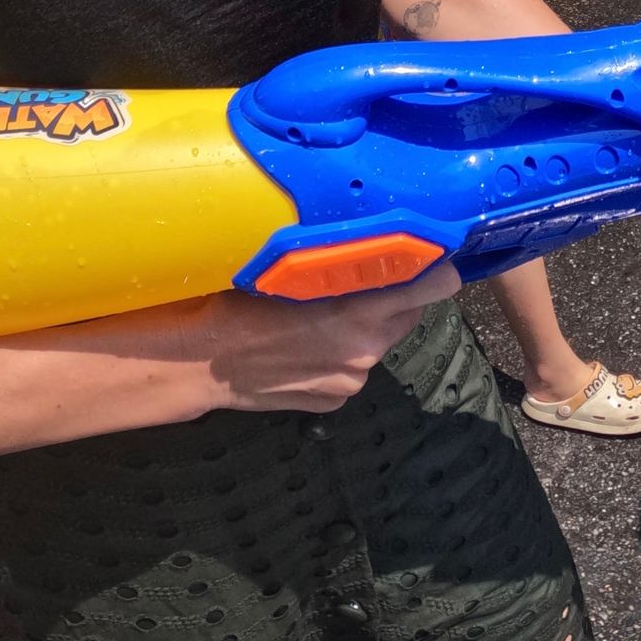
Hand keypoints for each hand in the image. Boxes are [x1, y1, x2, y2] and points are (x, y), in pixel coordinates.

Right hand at [200, 261, 460, 413]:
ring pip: (378, 342)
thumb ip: (344, 263)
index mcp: (360, 312)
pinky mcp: (336, 401)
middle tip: (363, 278)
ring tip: (323, 314)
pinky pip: (353, 368)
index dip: (435, 268)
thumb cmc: (243, 303)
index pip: (433, 287)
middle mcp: (366, 351)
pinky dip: (341, 355)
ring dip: (366, 326)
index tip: (431, 254)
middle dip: (395, 295)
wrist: (204, 363)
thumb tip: (377, 238)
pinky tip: (307, 345)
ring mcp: (352, 381)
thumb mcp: (294, 269)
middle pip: (408, 314)